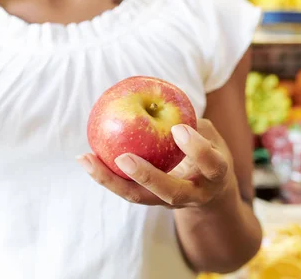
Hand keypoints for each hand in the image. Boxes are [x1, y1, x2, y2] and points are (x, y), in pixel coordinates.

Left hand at [78, 119, 236, 208]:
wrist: (209, 192)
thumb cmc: (208, 151)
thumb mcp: (210, 135)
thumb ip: (191, 121)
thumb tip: (160, 97)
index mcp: (215, 175)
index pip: (211, 164)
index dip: (197, 149)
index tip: (178, 129)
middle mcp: (194, 194)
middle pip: (170, 193)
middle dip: (146, 177)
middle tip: (124, 158)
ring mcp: (169, 202)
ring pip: (138, 197)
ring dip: (111, 180)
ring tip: (86, 159)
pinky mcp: (148, 200)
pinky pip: (124, 189)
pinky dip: (104, 175)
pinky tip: (84, 158)